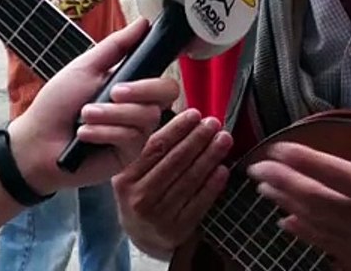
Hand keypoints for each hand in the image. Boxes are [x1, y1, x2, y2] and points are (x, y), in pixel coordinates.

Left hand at [7, 20, 179, 195]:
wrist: (36, 142)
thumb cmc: (56, 105)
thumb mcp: (85, 67)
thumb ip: (116, 46)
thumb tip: (143, 23)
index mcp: (131, 86)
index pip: (162, 77)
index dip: (158, 71)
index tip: (142, 68)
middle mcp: (138, 109)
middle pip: (167, 94)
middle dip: (140, 90)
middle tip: (113, 92)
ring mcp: (136, 132)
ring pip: (146, 116)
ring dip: (112, 114)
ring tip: (85, 115)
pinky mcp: (128, 154)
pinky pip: (131, 137)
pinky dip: (104, 132)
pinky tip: (85, 134)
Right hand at [113, 108, 233, 258]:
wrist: (145, 237)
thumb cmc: (144, 195)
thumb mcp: (136, 174)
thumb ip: (152, 151)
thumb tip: (184, 118)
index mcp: (126, 180)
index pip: (155, 148)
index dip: (177, 129)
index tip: (195, 114)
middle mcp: (139, 199)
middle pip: (174, 162)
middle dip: (197, 139)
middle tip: (214, 123)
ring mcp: (159, 216)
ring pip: (189, 180)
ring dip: (210, 157)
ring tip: (224, 139)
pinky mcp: (177, 230)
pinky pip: (199, 203)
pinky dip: (213, 184)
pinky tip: (223, 169)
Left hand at [246, 99, 350, 270]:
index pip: (335, 173)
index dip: (305, 160)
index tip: (280, 147)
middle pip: (314, 199)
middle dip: (283, 181)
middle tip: (258, 166)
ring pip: (314, 222)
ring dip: (286, 203)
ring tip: (263, 188)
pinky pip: (324, 244)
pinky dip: (302, 233)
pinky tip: (286, 224)